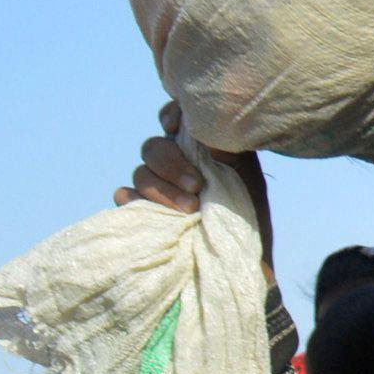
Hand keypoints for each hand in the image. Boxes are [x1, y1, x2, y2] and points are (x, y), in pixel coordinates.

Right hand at [112, 100, 271, 248]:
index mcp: (197, 151)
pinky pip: (124, 198)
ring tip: (190, 209)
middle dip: (171, 164)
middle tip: (196, 186)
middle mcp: (173, 165)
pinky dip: (132, 200)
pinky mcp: (143, 211)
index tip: (175, 128)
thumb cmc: (249, 217)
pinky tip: (147, 209)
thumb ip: (229, 152)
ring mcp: (155, 188)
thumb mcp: (248, 181)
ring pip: (140, 173)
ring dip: (161, 189)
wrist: (241, 258)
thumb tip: (212, 130)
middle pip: (153, 148)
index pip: (174, 120)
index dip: (171, 116)